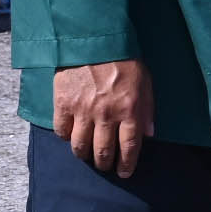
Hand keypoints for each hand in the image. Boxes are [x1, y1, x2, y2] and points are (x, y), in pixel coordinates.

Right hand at [53, 60, 156, 177]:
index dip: (126, 164)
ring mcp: (82, 110)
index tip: (124, 173)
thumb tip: (150, 134)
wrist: (94, 39)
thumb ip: (147, 109)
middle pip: (103, 151)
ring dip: (83, 154)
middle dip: (104, 164)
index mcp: (129, 110)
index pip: (129, 147)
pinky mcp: (63, 103)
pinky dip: (65, 136)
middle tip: (105, 166)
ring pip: (79, 146)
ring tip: (86, 154)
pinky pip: (61, 130)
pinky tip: (70, 134)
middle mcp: (106, 114)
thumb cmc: (124, 59)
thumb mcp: (145, 82)